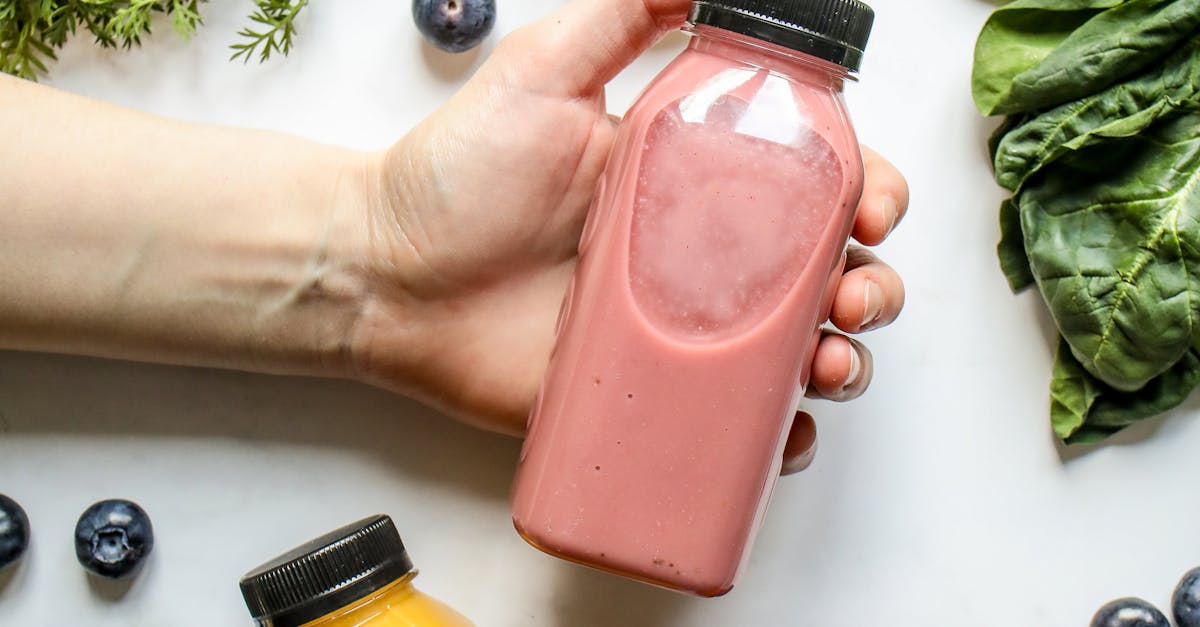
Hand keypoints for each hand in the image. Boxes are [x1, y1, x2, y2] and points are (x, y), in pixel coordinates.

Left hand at [349, 0, 909, 471]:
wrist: (385, 276)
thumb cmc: (456, 175)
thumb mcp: (544, 69)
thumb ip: (627, 12)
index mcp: (697, 179)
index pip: (814, 183)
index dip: (866, 193)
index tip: (874, 206)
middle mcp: (700, 258)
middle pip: (824, 274)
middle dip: (870, 287)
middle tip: (854, 294)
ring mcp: (677, 333)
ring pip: (794, 353)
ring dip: (841, 361)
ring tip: (825, 365)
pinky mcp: (646, 396)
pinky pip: (732, 424)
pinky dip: (776, 436)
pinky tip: (783, 432)